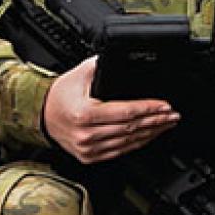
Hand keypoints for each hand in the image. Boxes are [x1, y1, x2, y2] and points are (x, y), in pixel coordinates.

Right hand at [42, 57, 179, 163]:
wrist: (42, 115)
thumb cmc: (61, 95)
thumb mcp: (80, 73)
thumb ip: (101, 65)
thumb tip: (121, 58)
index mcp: (85, 114)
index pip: (126, 112)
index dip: (149, 109)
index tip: (165, 106)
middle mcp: (87, 134)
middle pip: (131, 128)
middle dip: (156, 121)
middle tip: (173, 115)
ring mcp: (89, 148)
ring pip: (128, 142)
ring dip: (151, 133)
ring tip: (166, 124)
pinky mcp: (90, 156)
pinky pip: (120, 152)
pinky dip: (137, 143)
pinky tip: (149, 135)